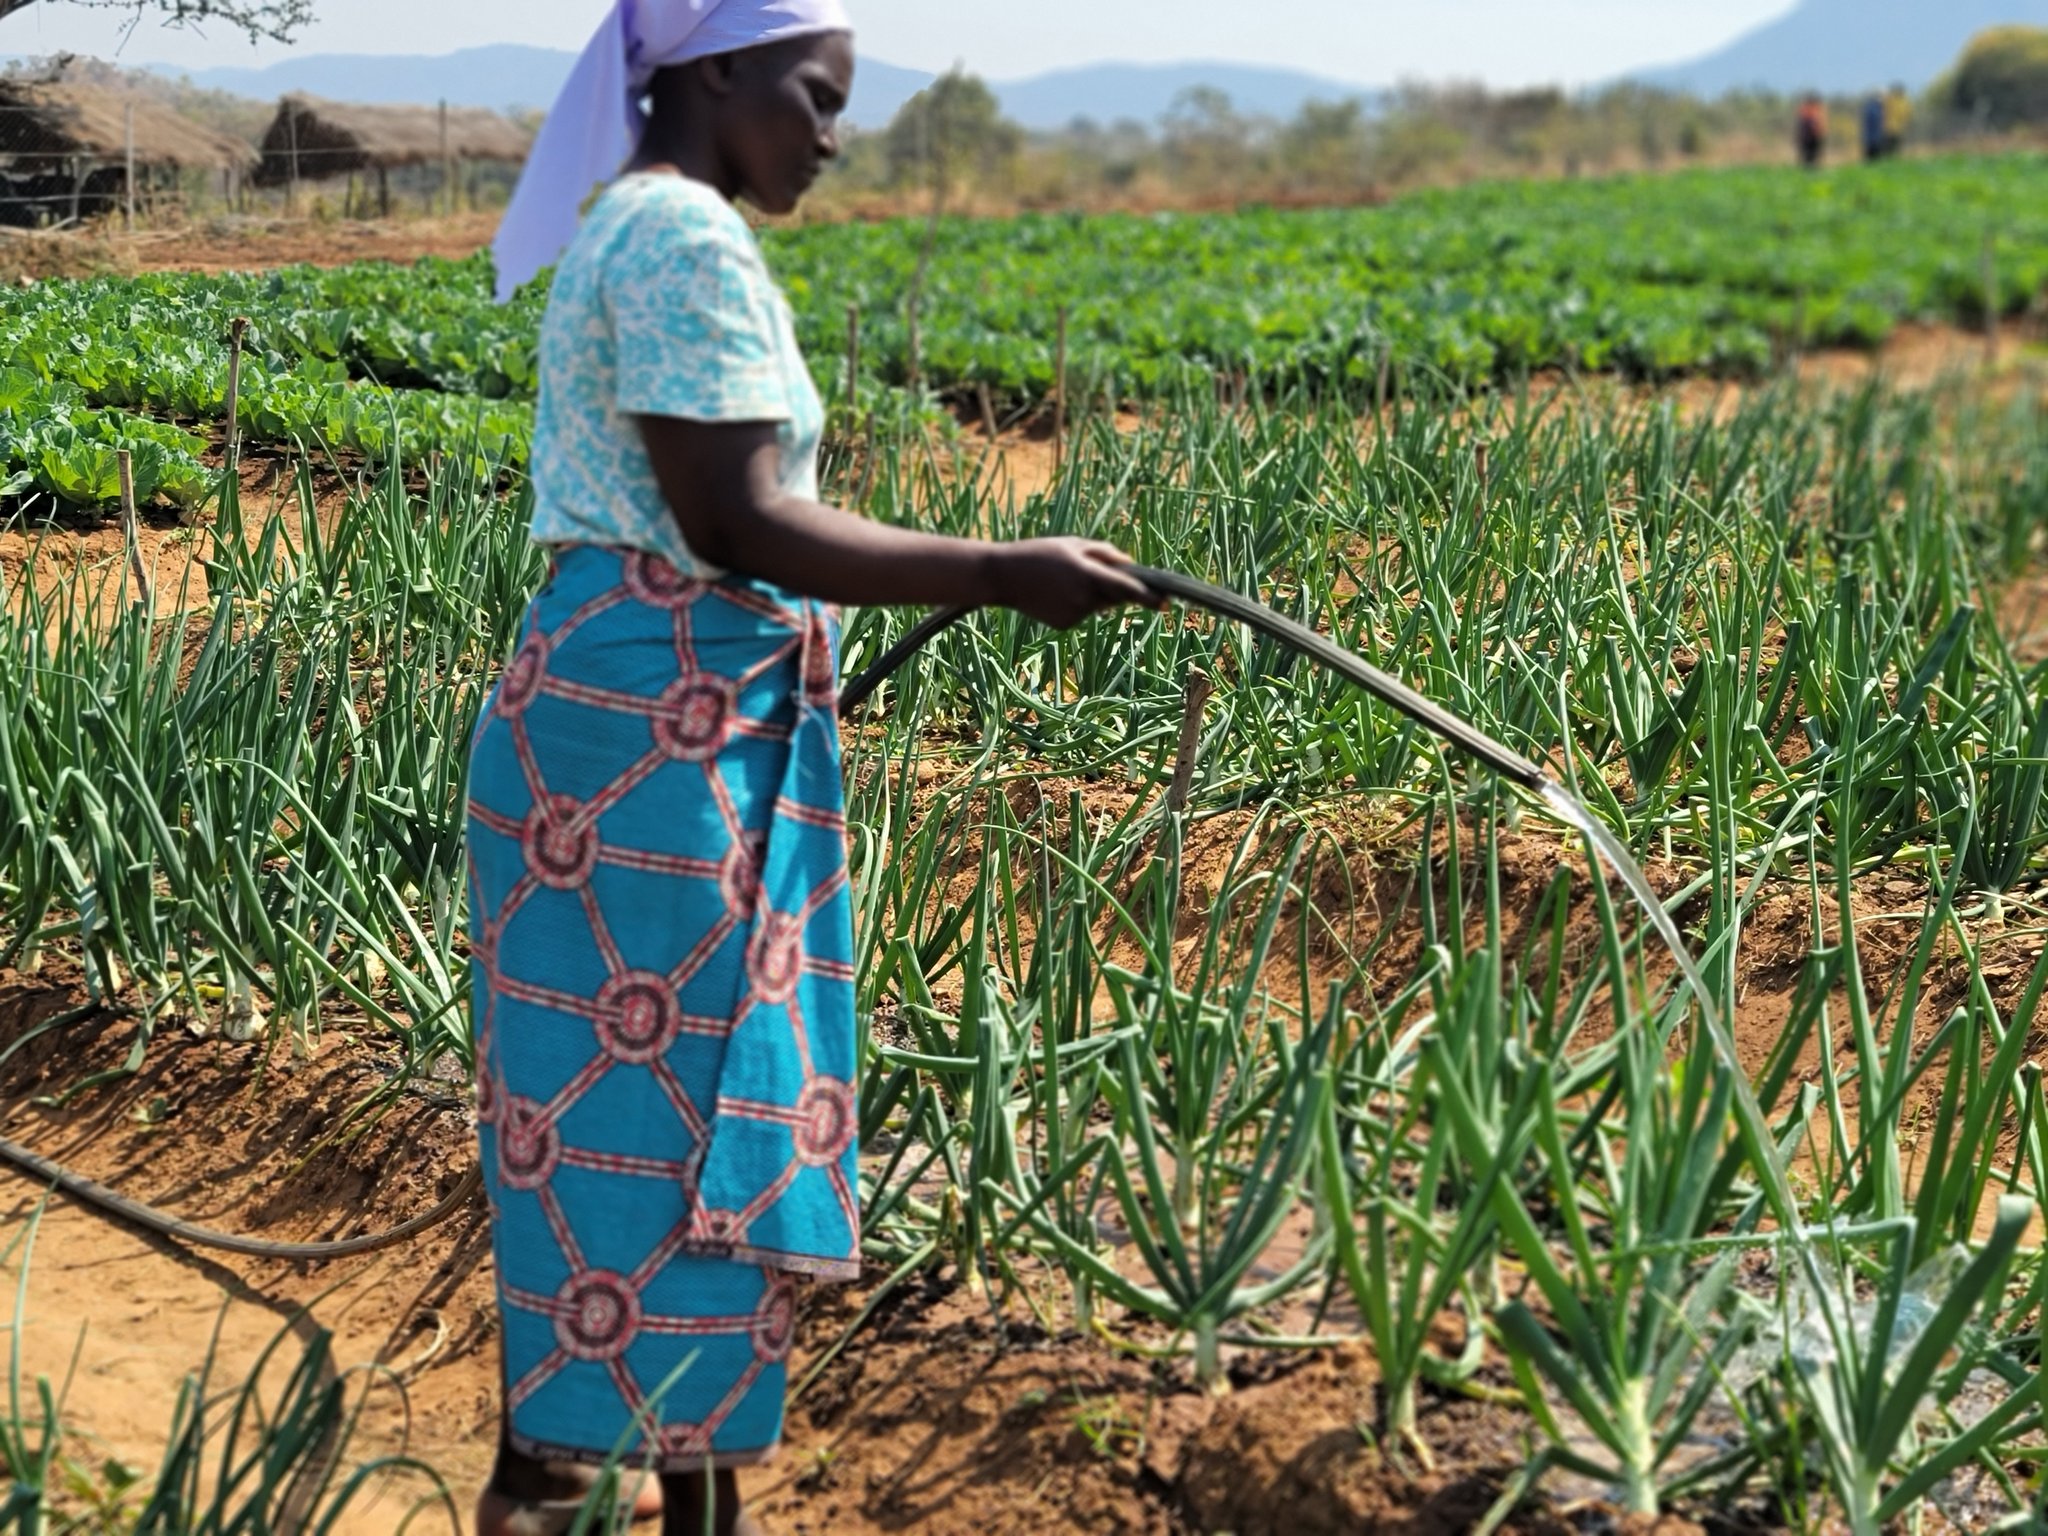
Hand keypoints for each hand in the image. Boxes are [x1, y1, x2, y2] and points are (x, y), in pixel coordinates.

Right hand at [987, 539, 1155, 628]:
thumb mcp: (1072, 543)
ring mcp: (1074, 614)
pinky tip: (1052, 594)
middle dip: (1113, 588)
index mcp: (1087, 573)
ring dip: (1090, 594)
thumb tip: (1130, 564)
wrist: (1002, 576)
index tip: (1167, 603)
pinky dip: (1074, 605)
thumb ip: (1104, 552)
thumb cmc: (1039, 553)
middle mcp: (1084, 597)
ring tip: (1060, 580)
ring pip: (1097, 605)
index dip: (1148, 596)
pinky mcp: (1064, 625)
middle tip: (1086, 574)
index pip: (1126, 587)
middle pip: (1114, 596)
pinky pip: (1081, 614)